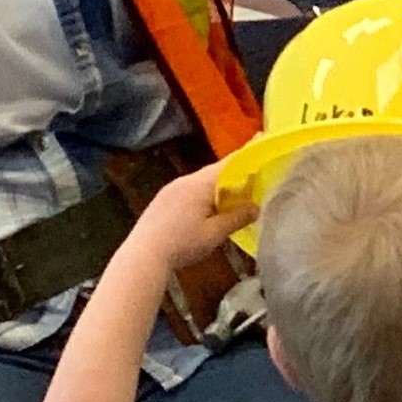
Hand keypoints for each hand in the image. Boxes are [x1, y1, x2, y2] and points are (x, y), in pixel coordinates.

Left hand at [137, 166, 256, 270]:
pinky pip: (186, 192)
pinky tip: (205, 211)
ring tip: (230, 199)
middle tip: (250, 183)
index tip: (258, 146)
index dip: (244, 158)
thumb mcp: (214, 233)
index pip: (227, 165)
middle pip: (212, 174)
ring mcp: (169, 190)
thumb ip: (236, 218)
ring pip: (198, 184)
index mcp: (198, 184)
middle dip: (232, 178)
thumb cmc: (182, 244)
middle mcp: (183, 182)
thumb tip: (255, 208)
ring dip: (215, 189)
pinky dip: (201, 196)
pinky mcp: (161, 201)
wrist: (143, 255)